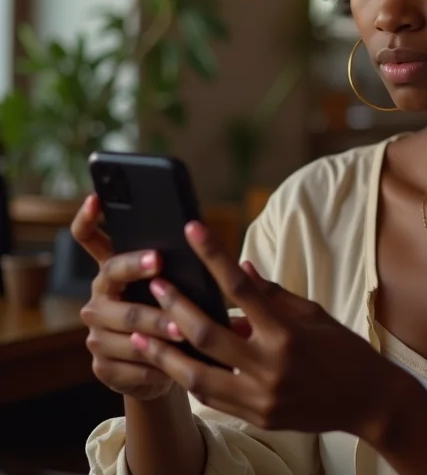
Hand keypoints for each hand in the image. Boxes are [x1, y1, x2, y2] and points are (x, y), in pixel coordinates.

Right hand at [71, 195, 182, 400]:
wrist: (163, 368)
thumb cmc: (175, 314)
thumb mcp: (178, 285)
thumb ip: (180, 264)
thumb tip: (199, 233)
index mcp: (113, 273)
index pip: (89, 239)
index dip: (88, 218)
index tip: (97, 197)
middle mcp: (98, 299)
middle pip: (113, 280)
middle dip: (137, 269)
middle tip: (163, 270)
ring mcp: (96, 334)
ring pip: (127, 327)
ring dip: (157, 328)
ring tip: (184, 329)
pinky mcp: (101, 367)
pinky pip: (129, 364)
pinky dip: (155, 365)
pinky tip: (175, 366)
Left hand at [131, 221, 397, 438]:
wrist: (367, 400)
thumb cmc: (343, 348)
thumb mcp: (313, 313)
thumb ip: (272, 293)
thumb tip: (238, 267)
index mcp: (288, 332)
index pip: (240, 287)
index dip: (213, 256)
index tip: (192, 230)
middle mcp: (271, 366)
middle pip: (208, 332)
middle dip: (176, 306)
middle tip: (155, 285)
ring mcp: (261, 397)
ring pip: (197, 374)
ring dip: (165, 352)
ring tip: (141, 334)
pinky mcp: (256, 416)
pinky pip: (212, 398)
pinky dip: (190, 378)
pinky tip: (172, 362)